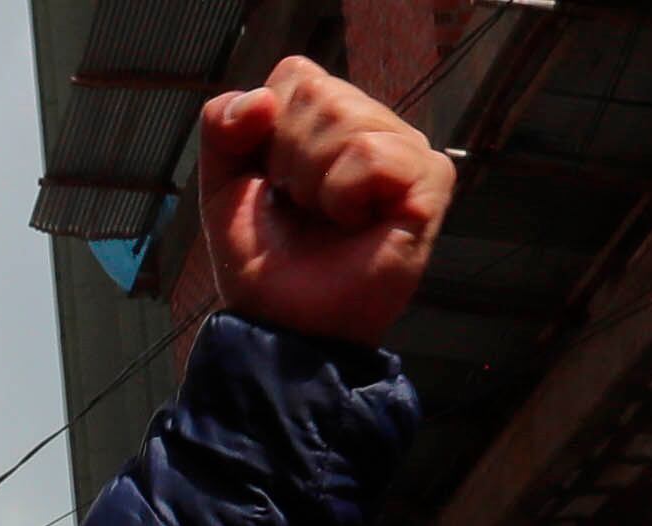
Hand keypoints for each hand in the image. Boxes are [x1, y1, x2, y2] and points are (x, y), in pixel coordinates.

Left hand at [198, 57, 450, 346]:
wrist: (284, 325)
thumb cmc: (263, 261)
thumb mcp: (223, 183)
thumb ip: (222, 124)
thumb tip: (262, 98)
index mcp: (331, 117)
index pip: (296, 74)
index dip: (269, 131)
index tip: (275, 183)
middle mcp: (375, 126)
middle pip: (321, 95)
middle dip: (291, 160)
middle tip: (303, 208)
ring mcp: (408, 153)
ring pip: (347, 123)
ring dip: (316, 183)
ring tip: (329, 219)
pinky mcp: (430, 184)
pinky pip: (374, 156)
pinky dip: (346, 196)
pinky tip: (355, 225)